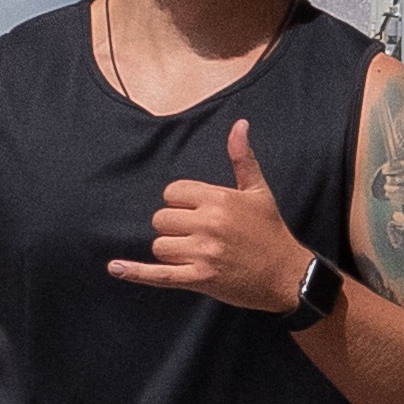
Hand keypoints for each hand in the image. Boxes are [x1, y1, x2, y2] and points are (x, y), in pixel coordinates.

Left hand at [106, 117, 306, 316]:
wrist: (288, 275)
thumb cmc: (271, 231)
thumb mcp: (259, 191)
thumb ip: (242, 158)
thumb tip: (240, 124)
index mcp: (219, 199)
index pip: (172, 193)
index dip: (180, 204)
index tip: (197, 213)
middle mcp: (209, 223)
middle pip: (162, 218)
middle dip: (174, 227)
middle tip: (198, 236)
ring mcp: (203, 253)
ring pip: (160, 245)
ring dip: (171, 250)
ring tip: (196, 254)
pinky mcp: (200, 279)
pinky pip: (160, 274)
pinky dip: (136, 272)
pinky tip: (115, 267)